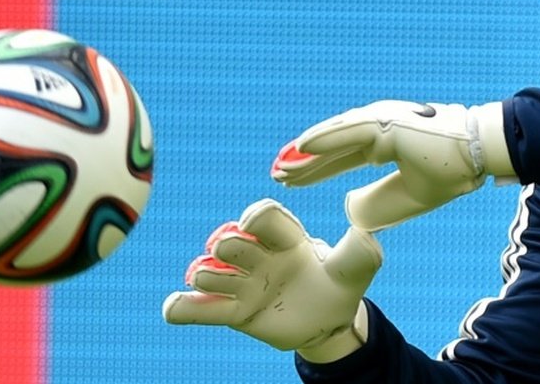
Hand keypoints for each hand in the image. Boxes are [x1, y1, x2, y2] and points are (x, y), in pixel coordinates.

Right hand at [163, 198, 381, 362]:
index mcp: (286, 237)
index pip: (265, 217)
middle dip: (228, 245)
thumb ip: (359, 253)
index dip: (254, 217)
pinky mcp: (232, 310)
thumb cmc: (340, 284)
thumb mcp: (355, 270)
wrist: (328, 321)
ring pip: (211, 271)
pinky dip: (183, 307)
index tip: (250, 224)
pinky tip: (173, 308)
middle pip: (231, 241)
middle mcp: (259, 254)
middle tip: (229, 251)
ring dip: (207, 274)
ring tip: (213, 281)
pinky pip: (200, 308)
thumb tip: (367, 233)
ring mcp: (242, 282)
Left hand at [271, 100, 513, 230]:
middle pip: (330, 148)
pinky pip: (347, 133)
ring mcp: (380, 123)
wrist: (479, 154)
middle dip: (303, 163)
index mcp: (383, 143)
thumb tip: (349, 206)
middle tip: (276, 174)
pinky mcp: (386, 124)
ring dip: (306, 153)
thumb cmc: (452, 172)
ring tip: (281, 167)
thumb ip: (379, 200)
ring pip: (333, 139)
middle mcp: (377, 129)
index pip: (340, 157)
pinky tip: (301, 147)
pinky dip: (323, 139)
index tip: (291, 181)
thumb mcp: (409, 195)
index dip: (315, 170)